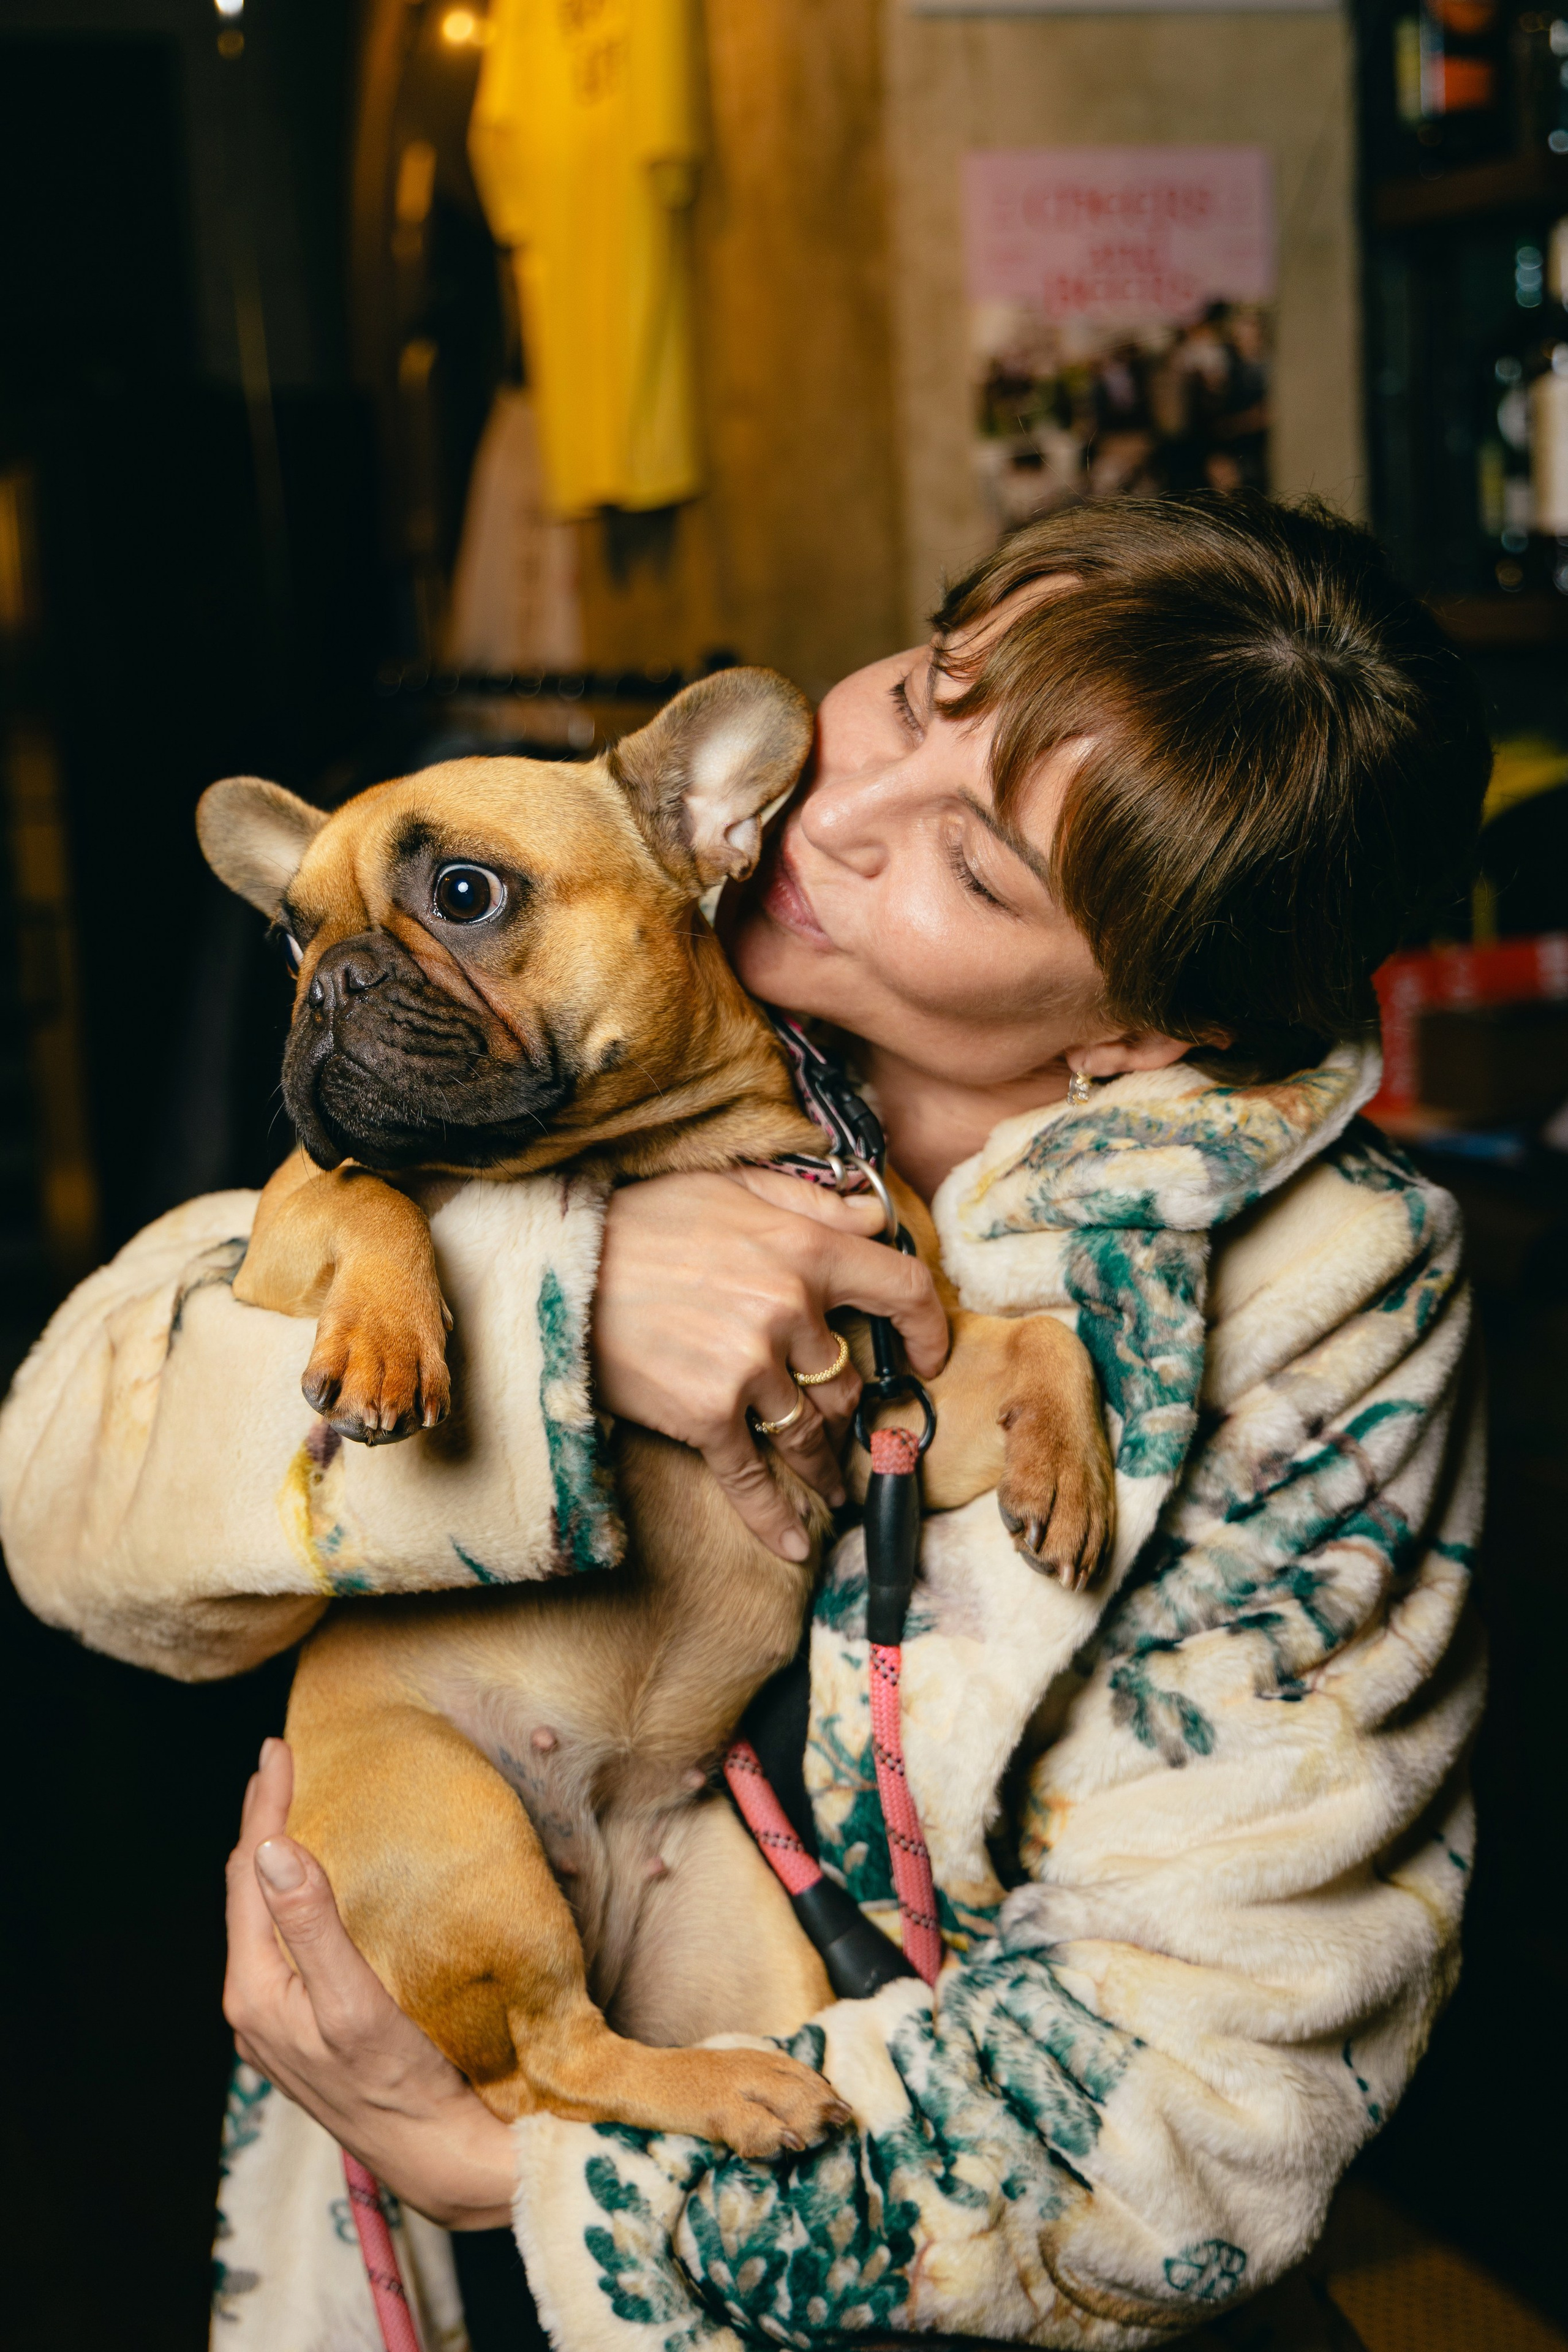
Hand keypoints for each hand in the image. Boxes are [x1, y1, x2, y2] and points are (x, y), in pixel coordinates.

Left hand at [223, 1738, 514, 2230]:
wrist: (436, 2161)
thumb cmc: (401, 2083)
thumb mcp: (354, 2001)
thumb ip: (312, 1923)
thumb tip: (273, 1848)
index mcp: (254, 1990)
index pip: (250, 1874)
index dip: (265, 1808)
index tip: (280, 1750)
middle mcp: (252, 2006)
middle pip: (248, 1892)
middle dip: (262, 1825)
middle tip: (280, 1764)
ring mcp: (275, 2022)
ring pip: (262, 1918)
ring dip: (273, 1859)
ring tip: (289, 1809)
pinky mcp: (302, 2030)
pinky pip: (283, 1944)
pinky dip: (292, 1897)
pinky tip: (311, 1886)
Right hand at [592, 1167, 948, 1558]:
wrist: (556, 1271)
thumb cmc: (641, 1222)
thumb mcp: (731, 1189)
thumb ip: (811, 1206)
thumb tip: (875, 1219)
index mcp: (804, 1251)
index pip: (902, 1290)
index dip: (929, 1326)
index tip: (930, 1354)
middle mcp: (787, 1312)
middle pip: (848, 1378)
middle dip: (844, 1401)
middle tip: (839, 1418)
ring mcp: (749, 1368)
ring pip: (812, 1431)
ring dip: (822, 1463)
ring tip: (828, 1484)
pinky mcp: (707, 1415)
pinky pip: (753, 1477)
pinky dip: (774, 1519)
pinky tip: (793, 1546)